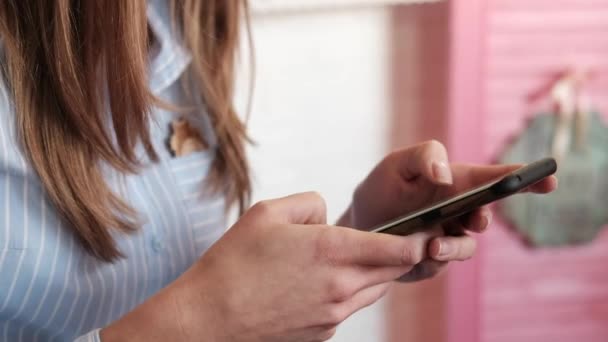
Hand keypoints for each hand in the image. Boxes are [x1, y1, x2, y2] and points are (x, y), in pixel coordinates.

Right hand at [102, 192, 440, 341]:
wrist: (208, 320)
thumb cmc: (233, 264)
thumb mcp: (267, 213)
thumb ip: (310, 204)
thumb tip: (328, 215)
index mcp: (331, 250)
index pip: (400, 248)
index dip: (419, 237)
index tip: (428, 227)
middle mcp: (341, 286)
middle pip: (393, 271)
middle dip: (400, 253)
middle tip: (396, 237)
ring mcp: (334, 314)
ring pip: (375, 290)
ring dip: (374, 273)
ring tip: (351, 257)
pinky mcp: (324, 332)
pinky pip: (351, 307)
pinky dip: (349, 291)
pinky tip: (322, 281)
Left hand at [339, 140, 556, 280]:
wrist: (357, 225)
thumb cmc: (383, 188)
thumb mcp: (397, 164)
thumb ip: (424, 157)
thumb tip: (447, 175)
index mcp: (456, 183)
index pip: (496, 180)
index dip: (526, 179)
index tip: (550, 179)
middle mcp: (459, 212)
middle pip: (487, 216)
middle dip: (483, 218)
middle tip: (474, 218)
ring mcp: (448, 238)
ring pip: (466, 247)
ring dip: (453, 246)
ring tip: (432, 244)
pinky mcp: (433, 260)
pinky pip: (440, 263)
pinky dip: (429, 258)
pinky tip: (414, 251)